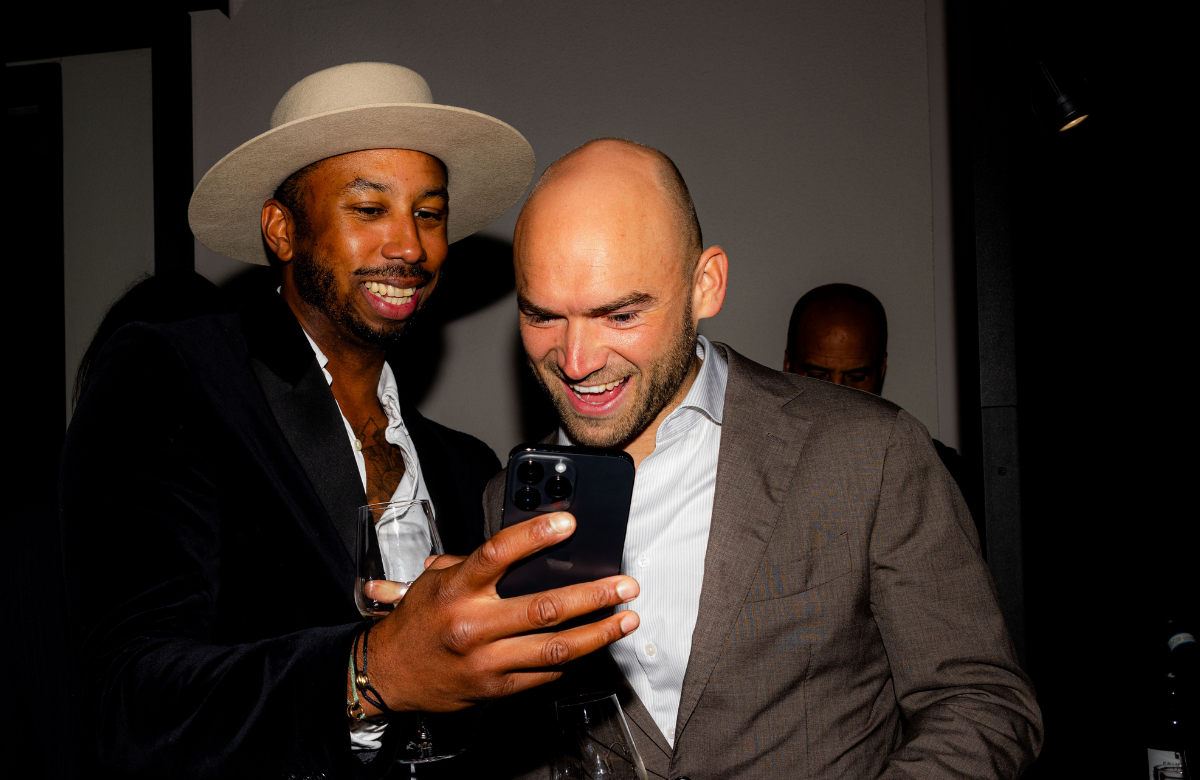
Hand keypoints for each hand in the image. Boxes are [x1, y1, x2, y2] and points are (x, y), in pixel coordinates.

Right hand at [358, 512, 639, 713]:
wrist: (388, 675)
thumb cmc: (417, 622)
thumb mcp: (434, 581)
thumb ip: (473, 563)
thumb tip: (522, 545)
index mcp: (456, 589)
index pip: (499, 553)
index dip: (536, 535)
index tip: (569, 524)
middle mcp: (473, 624)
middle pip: (544, 606)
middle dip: (593, 595)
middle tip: (624, 585)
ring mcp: (486, 660)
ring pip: (555, 647)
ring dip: (598, 633)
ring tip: (625, 619)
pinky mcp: (496, 687)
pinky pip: (544, 674)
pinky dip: (572, 660)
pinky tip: (592, 646)